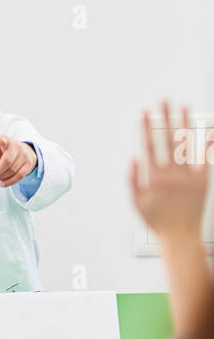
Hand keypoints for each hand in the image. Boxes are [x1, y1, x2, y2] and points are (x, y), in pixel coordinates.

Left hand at [0, 136, 36, 187]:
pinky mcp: (28, 163)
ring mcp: (24, 155)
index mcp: (5, 140)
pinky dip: (10, 181)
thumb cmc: (3, 150)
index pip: (2, 142)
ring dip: (2, 177)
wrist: (20, 149)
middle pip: (7, 161)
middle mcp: (17, 146)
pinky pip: (20, 176)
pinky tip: (3, 183)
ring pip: (13, 170)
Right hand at [129, 102, 210, 334]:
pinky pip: (204, 158)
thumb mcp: (137, 204)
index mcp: (154, 178)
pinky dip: (206, 143)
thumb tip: (133, 160)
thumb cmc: (158, 222)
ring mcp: (188, 176)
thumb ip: (133, 180)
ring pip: (185, 144)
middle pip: (167, 139)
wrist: (180, 237)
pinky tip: (207, 130)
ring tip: (184, 107)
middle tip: (164, 101)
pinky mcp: (202, 181)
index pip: (149, 145)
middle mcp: (172, 174)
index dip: (146, 127)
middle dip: (165, 117)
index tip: (145, 113)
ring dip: (184, 123)